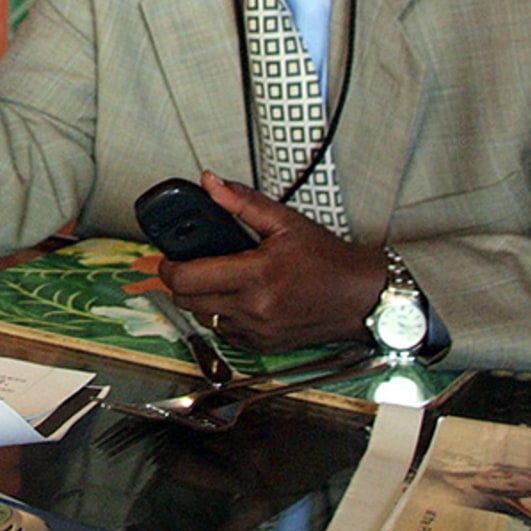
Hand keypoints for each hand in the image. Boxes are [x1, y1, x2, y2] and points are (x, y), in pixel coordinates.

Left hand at [160, 172, 386, 352]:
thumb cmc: (328, 260)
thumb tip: (210, 183)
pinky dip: (223, 315)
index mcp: (256, 275)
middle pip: (186, 301)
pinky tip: (238, 298)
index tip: (169, 255)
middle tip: (190, 263)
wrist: (361, 297)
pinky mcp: (262, 346)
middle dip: (181, 280)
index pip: (186, 279)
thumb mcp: (286, 221)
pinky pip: (224, 333)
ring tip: (218, 278)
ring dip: (202, 299)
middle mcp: (254, 308)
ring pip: (203, 318)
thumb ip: (242, 202)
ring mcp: (257, 331)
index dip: (169, 266)